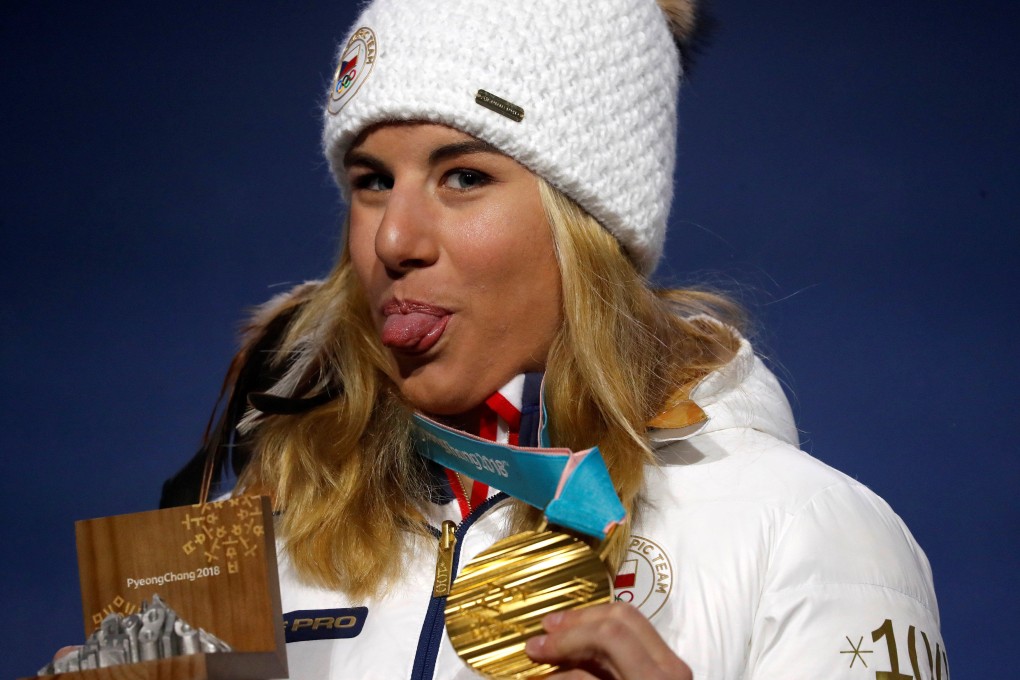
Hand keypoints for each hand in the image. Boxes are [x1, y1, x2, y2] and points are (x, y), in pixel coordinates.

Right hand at [524, 602, 692, 679]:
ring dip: (587, 622)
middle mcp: (668, 666)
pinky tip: (578, 646)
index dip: (567, 639)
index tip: (534, 651)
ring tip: (556, 632)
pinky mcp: (670, 668)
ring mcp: (673, 665)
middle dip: (576, 621)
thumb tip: (544, 672)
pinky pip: (635, 638)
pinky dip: (601, 637)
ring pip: (629, 620)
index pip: (610, 636)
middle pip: (620, 617)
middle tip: (543, 631)